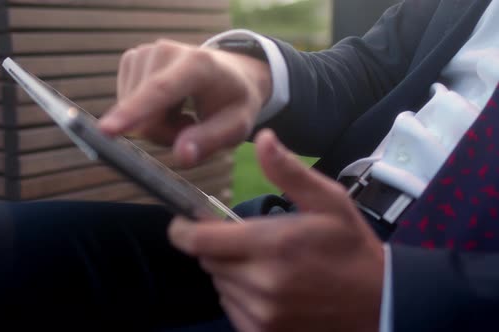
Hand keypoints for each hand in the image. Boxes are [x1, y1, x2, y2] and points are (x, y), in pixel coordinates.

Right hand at [99, 39, 271, 167]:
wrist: (230, 73)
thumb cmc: (233, 101)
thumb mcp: (236, 125)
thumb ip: (210, 141)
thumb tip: (182, 156)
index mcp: (198, 65)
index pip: (160, 91)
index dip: (134, 112)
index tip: (107, 130)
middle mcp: (166, 51)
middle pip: (146, 117)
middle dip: (165, 135)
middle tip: (192, 125)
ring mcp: (145, 52)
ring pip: (133, 114)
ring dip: (156, 126)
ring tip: (182, 113)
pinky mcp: (131, 59)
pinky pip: (127, 106)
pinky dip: (145, 115)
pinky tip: (167, 105)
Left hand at [169, 129, 383, 331]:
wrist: (379, 302)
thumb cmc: (350, 246)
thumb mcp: (329, 201)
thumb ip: (289, 172)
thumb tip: (262, 138)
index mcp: (272, 245)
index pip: (199, 241)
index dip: (183, 229)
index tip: (185, 221)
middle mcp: (261, 283)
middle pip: (207, 260)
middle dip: (215, 245)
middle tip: (244, 239)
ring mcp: (262, 313)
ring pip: (219, 284)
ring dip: (229, 270)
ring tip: (262, 263)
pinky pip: (231, 308)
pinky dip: (239, 295)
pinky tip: (266, 287)